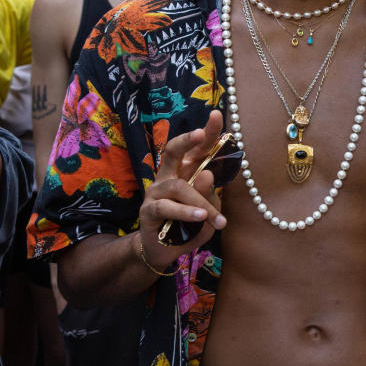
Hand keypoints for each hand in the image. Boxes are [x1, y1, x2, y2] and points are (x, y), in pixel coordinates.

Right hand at [137, 110, 227, 270]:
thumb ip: (210, 196)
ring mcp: (156, 192)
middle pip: (173, 150)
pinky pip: (166, 207)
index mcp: (186, 171)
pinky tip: (199, 218)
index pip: (197, 148)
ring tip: (214, 218)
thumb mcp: (207, 211)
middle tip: (200, 133)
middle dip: (187, 139)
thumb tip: (207, 175)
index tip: (217, 115)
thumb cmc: (188, 226)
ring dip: (199, 202)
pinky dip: (184, 212)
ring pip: (178, 187)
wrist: (164, 251)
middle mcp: (169, 176)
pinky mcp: (148, 211)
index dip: (207, 132)